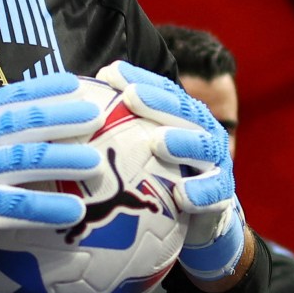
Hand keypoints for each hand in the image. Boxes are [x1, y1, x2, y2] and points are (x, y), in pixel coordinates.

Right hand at [0, 66, 103, 283]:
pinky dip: (46, 208)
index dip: (41, 90)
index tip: (72, 84)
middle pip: (22, 126)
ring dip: (62, 161)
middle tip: (95, 116)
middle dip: (61, 119)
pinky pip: (16, 207)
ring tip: (94, 162)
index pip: (9, 99)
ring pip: (24, 163)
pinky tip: (73, 210)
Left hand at [95, 60, 245, 279]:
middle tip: (132, 97)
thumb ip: (116, 128)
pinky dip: (201, 193)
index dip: (138, 78)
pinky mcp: (224, 195)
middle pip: (184, 110)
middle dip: (159, 102)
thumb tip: (69, 106)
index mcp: (182, 116)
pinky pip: (216, 194)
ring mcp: (217, 162)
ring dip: (184, 142)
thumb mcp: (139, 150)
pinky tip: (183, 195)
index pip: (161, 90)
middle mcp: (203, 132)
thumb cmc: (161, 175)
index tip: (110, 74)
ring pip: (205, 147)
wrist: (199, 218)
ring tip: (160, 142)